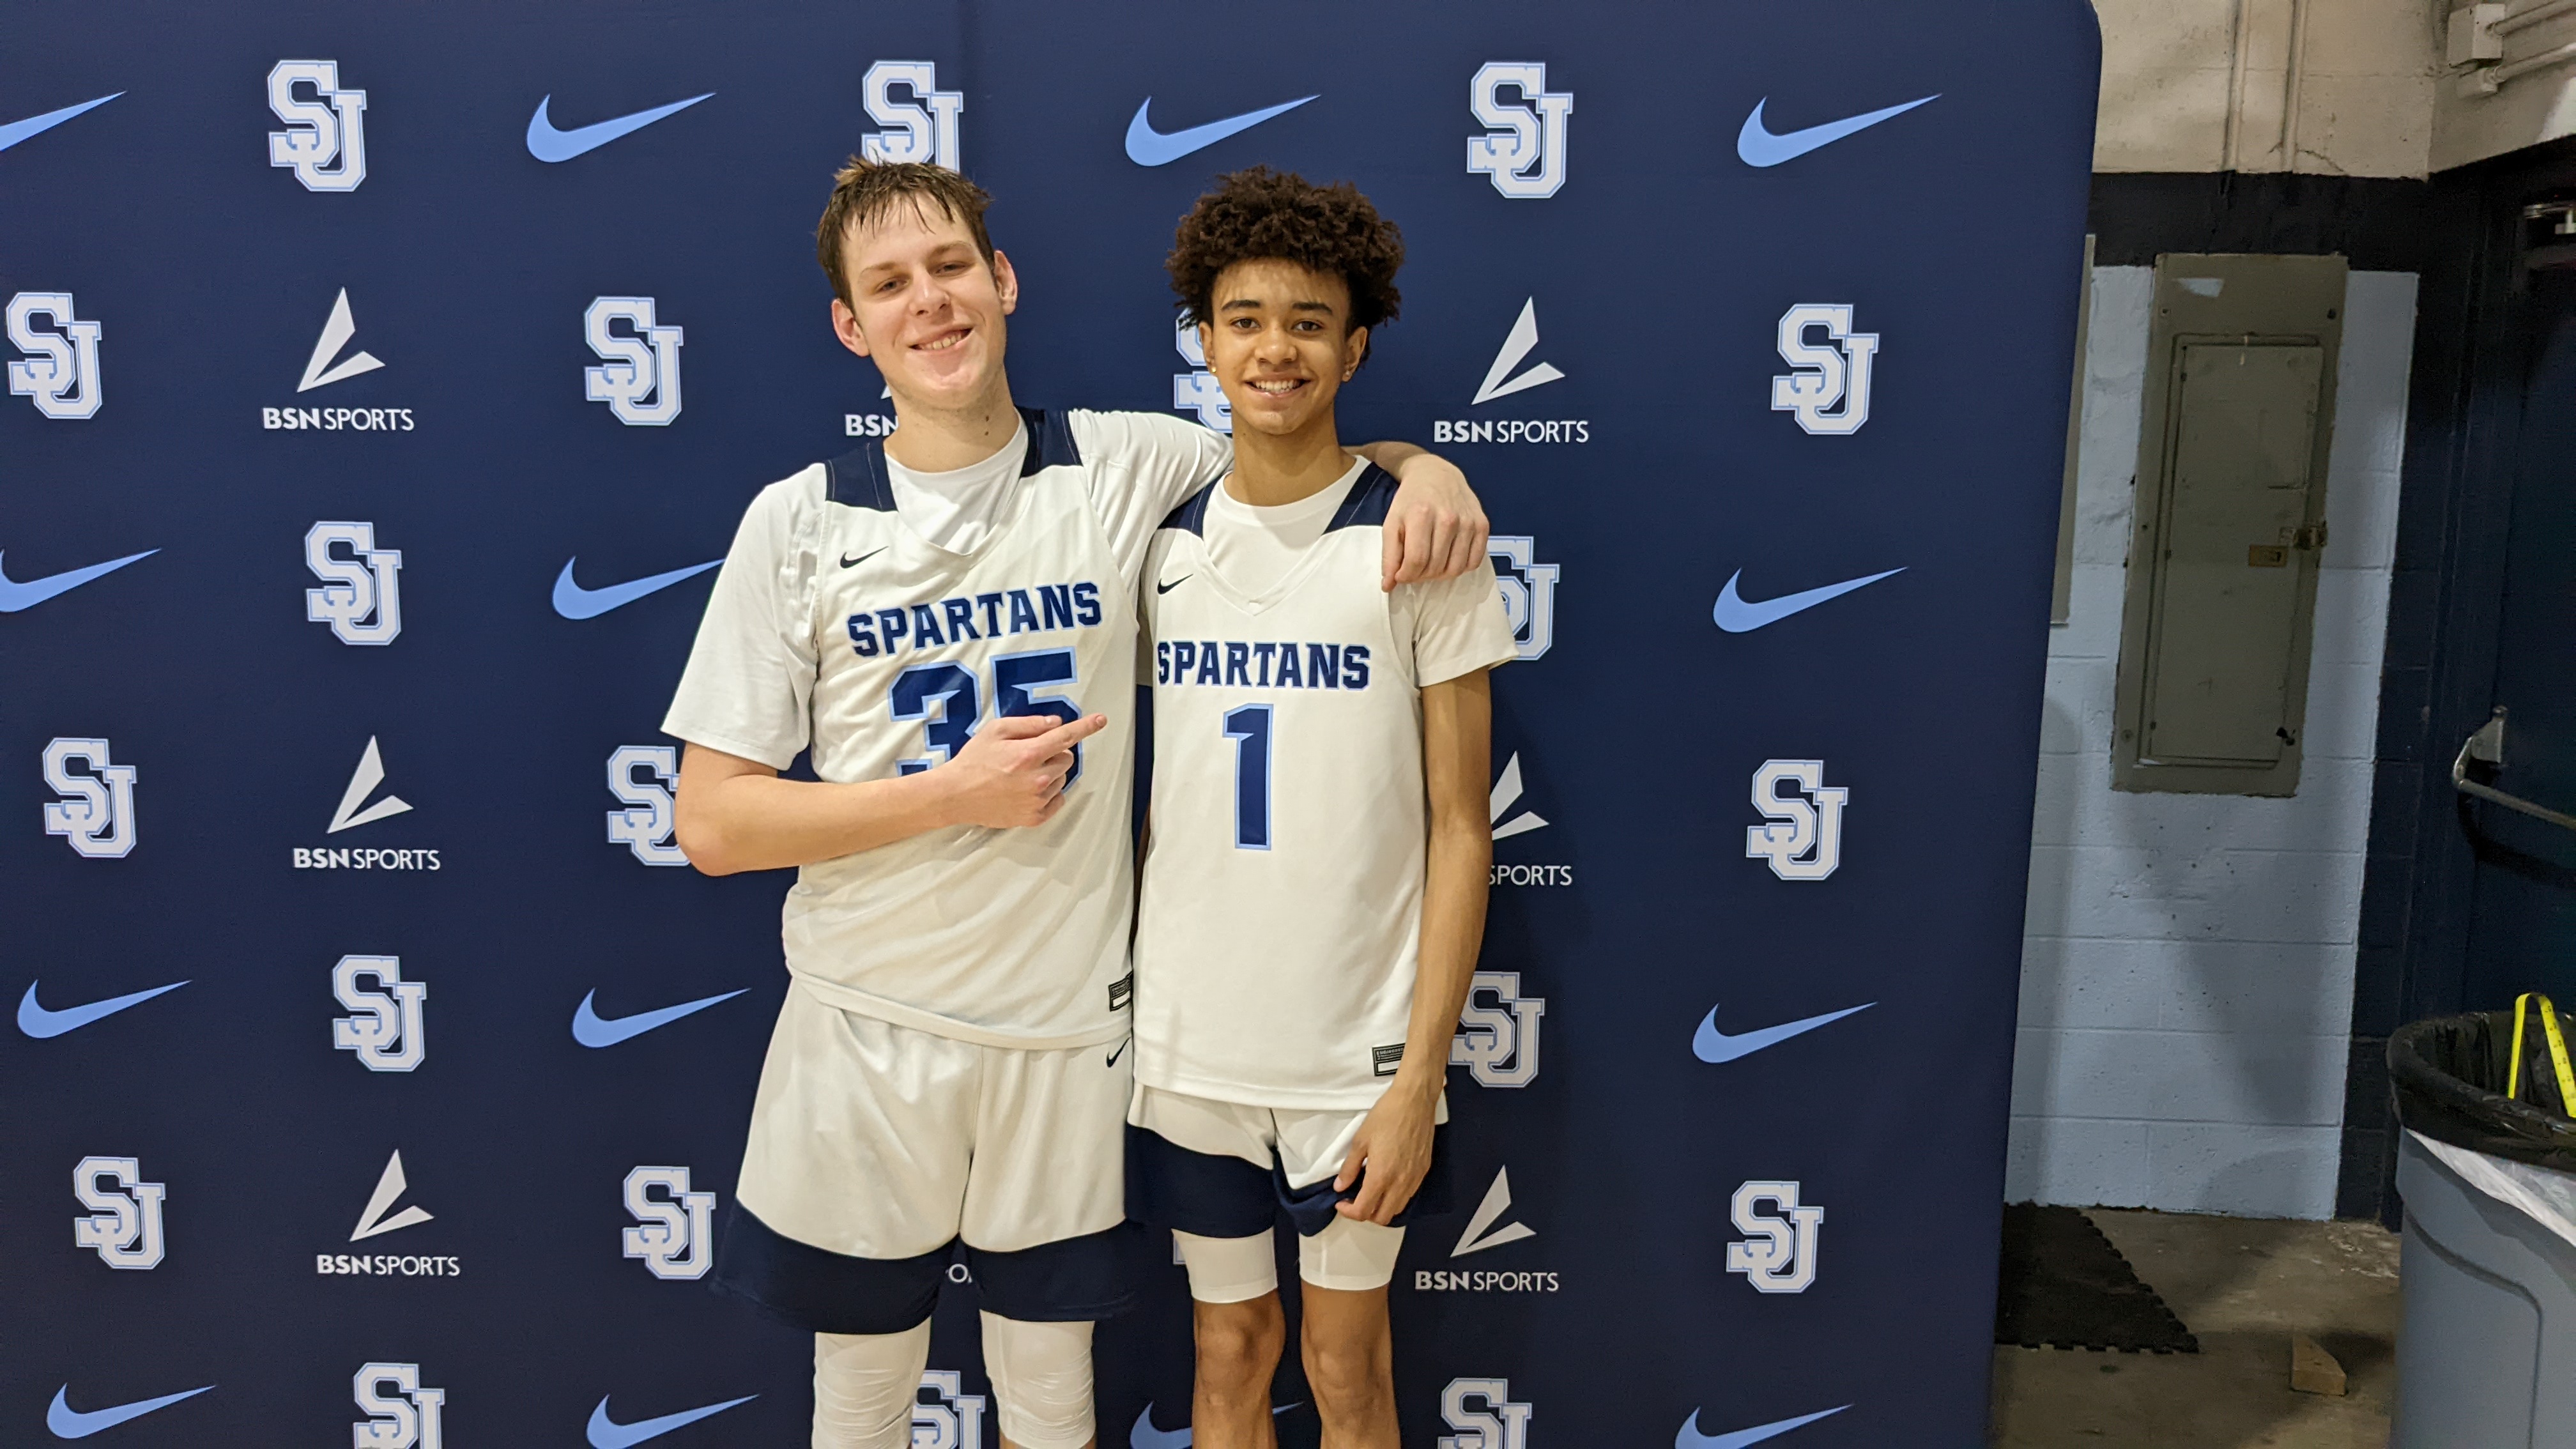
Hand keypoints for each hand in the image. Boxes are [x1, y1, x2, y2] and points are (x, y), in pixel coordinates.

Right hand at [935, 713, 1106, 827]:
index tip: (1101, 720)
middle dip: (1055, 753)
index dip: (1086, 726)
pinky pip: (1057, 800)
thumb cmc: (974, 760)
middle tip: (1030, 755)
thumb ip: (1029, 724)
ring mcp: (1037, 800)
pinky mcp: (1034, 817)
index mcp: (1028, 754)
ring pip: (1062, 779)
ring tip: (1021, 774)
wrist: (955, 795)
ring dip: (1050, 773)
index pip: (1066, 737)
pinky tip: (1026, 790)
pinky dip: (1049, 793)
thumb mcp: (996, 731)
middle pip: (1067, 759)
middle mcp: (1037, 778)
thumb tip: (1056, 723)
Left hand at [1333, 1086, 1435, 1224]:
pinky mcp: (1423, 1172)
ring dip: (1381, 1208)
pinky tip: (1387, 1182)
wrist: (1415, 1101)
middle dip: (1365, 1213)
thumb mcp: (1360, 1140)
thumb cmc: (1386, 1116)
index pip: (1363, 1211)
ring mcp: (1414, 1179)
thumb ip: (1350, 1168)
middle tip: (1354, 1199)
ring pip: (1397, 1210)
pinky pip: (1408, 1196)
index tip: (1341, 1202)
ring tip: (1370, 1191)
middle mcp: (1400, 1183)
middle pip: (1381, 1217)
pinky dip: (1395, 1198)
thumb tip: (1340, 1186)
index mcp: (1381, 1176)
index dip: (1348, 1212)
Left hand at [1381, 452, 1489, 590]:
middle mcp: (1448, 518)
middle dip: (1421, 576)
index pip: (1416, 561)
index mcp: (1421, 515)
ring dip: (1440, 575)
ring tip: (1431, 564)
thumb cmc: (1411, 500)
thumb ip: (1389, 556)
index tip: (1401, 575)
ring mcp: (1468, 522)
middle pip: (1436, 567)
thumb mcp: (1392, 523)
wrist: (1436, 474)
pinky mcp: (1482, 525)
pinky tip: (1449, 558)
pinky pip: (1474, 562)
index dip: (1406, 576)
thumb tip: (1388, 585)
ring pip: (1455, 569)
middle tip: (1415, 568)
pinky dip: (1460, 567)